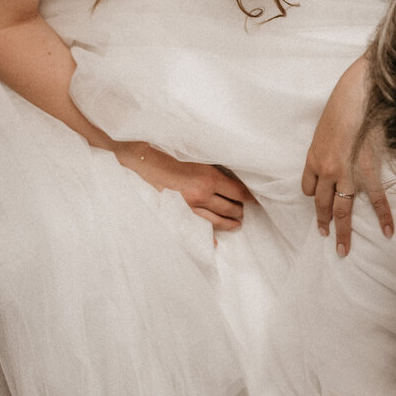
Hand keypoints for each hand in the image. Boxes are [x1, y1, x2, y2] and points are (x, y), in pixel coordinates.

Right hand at [115, 143, 254, 231]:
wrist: (140, 162)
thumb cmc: (168, 155)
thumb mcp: (196, 156)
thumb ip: (213, 169)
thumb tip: (232, 179)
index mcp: (208, 178)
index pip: (238, 192)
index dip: (249, 196)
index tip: (255, 199)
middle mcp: (201, 195)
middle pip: (231, 209)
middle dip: (240, 210)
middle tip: (244, 210)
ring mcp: (190, 208)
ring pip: (218, 222)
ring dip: (231, 223)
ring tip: (237, 223)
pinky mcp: (179, 216)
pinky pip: (199, 230)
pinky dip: (209, 236)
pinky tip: (216, 240)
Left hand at [302, 55, 392, 254]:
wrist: (360, 91)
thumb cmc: (345, 101)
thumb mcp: (328, 123)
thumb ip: (332, 141)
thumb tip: (342, 149)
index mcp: (314, 156)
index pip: (309, 187)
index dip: (316, 196)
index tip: (320, 202)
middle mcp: (325, 169)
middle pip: (323, 204)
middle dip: (325, 224)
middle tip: (327, 240)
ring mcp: (346, 173)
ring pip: (342, 209)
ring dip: (343, 232)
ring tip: (344, 249)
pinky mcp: (367, 170)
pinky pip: (374, 200)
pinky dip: (383, 216)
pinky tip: (387, 231)